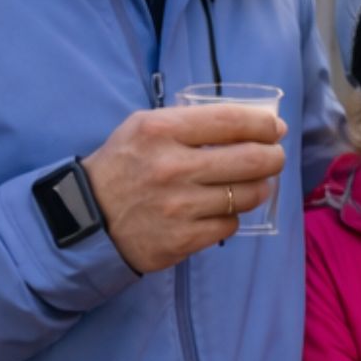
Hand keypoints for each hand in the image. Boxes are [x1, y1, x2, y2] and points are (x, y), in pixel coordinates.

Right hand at [81, 104, 285, 273]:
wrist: (86, 218)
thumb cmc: (125, 166)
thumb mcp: (145, 128)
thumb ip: (193, 122)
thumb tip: (255, 123)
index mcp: (160, 130)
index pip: (232, 121)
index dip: (264, 125)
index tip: (274, 128)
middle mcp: (170, 167)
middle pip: (252, 159)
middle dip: (273, 157)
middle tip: (274, 157)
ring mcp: (178, 206)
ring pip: (247, 195)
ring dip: (257, 188)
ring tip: (250, 184)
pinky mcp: (182, 239)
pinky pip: (230, 224)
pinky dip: (230, 216)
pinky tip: (219, 210)